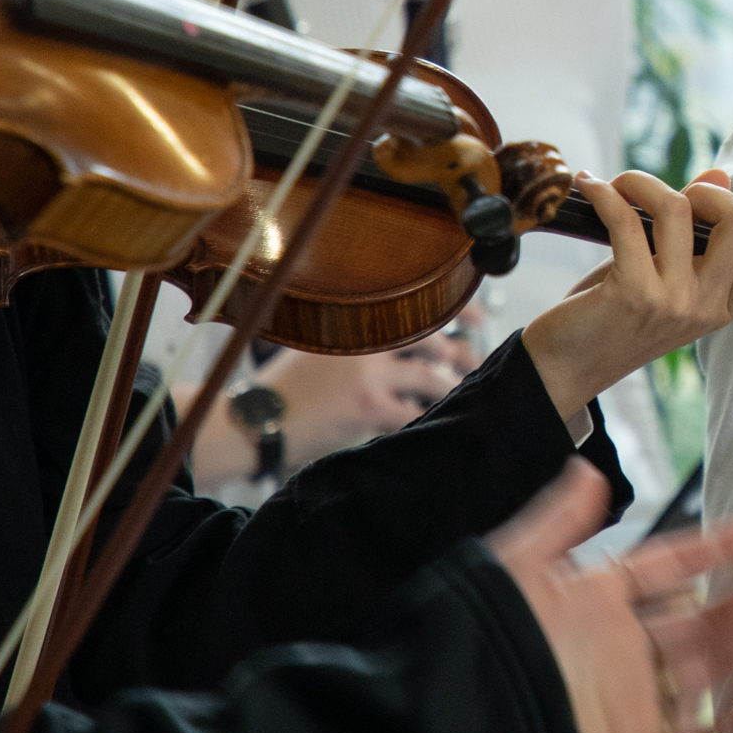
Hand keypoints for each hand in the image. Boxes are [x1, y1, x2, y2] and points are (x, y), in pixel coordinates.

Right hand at [181, 333, 476, 489]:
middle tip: (477, 364)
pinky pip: (415, 413)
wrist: (253, 422)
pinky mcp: (368, 405)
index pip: (416, 304)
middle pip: (434, 338)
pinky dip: (429, 421)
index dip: (456, 309)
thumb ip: (362, 344)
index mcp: (353, 318)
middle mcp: (364, 338)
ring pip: (432, 379)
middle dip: (464, 354)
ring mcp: (368, 372)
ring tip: (459, 399)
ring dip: (451, 390)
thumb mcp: (318, 349)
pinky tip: (437, 429)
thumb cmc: (285, 392)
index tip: (479, 320)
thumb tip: (417, 350)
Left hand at [487, 461, 732, 732]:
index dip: (721, 548)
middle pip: (701, 613)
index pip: (674, 564)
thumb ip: (556, 522)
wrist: (448, 728)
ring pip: (708, 661)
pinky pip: (696, 727)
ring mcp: (631, 690)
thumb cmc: (473, 641)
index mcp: (596, 596)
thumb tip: (589, 470)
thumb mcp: (512, 569)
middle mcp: (620, 641)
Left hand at [522, 168, 732, 419]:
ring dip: (641, 182)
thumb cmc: (613, 319)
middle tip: (672, 199)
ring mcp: (672, 301)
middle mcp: (705, 306)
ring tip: (619, 187)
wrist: (565, 369)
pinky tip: (589, 186)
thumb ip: (696, 234)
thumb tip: (720, 174)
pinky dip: (604, 192)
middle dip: (708, 192)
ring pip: (677, 208)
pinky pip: (625, 219)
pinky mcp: (631, 293)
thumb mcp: (665, 278)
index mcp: (722, 306)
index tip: (719, 212)